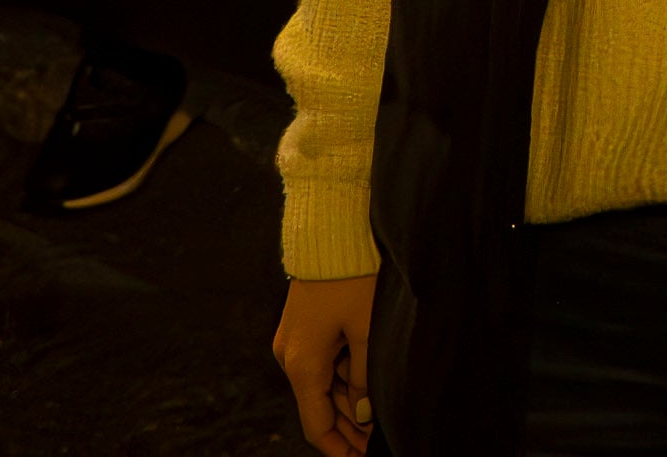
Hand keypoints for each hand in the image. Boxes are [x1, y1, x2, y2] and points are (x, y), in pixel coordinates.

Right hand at [272, 272, 375, 456]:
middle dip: (347, 429)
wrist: (330, 231)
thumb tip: (365, 413)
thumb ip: (365, 377)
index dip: (340, 448)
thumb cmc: (352, 277)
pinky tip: (365, 387)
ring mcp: (292, 342)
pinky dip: (340, 379)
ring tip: (377, 420)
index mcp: (303, 365)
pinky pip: (320, 365)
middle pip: (318, 409)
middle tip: (376, 443)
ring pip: (320, 387)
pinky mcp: (300, 329)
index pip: (316, 426)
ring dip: (346, 404)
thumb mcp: (367, 330)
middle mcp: (289, 358)